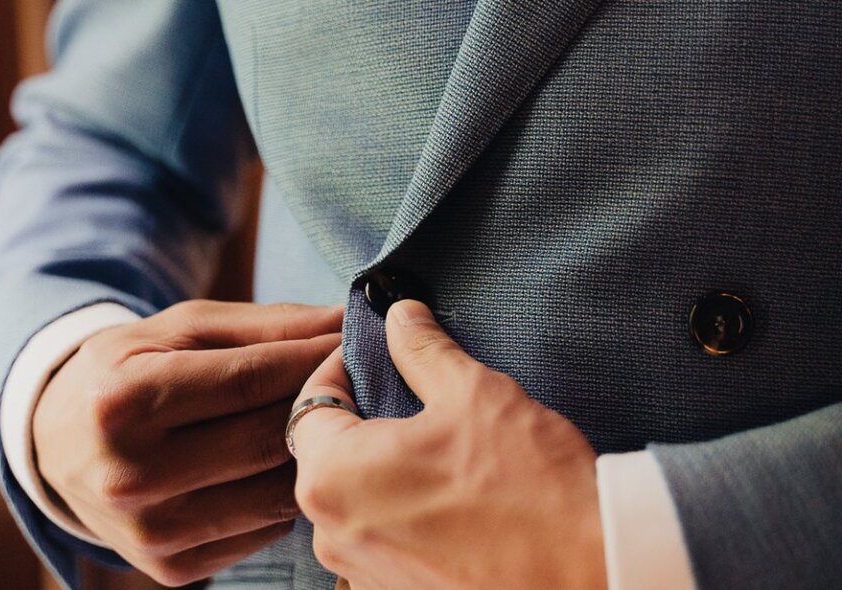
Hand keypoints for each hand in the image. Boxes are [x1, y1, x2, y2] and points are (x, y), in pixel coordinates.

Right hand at [33, 300, 341, 585]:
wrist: (60, 446)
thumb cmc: (130, 372)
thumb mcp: (180, 329)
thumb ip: (266, 323)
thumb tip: (343, 321)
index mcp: (124, 401)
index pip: (250, 379)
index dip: (315, 357)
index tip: (354, 339)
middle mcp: (131, 475)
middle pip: (267, 439)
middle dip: (322, 403)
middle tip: (351, 379)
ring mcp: (151, 531)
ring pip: (277, 493)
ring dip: (315, 454)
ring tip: (326, 421)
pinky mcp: (171, 568)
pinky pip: (265, 530)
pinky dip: (286, 494)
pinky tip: (285, 465)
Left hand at [292, 300, 605, 589]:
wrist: (591, 573)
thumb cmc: (529, 487)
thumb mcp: (472, 393)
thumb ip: (422, 349)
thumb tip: (400, 316)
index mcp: (333, 476)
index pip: (312, 403)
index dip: (341, 369)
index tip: (372, 356)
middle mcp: (333, 534)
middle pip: (329, 454)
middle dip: (364, 419)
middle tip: (410, 396)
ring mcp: (362, 573)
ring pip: (356, 499)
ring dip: (385, 467)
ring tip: (440, 449)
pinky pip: (383, 538)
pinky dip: (404, 512)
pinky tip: (453, 498)